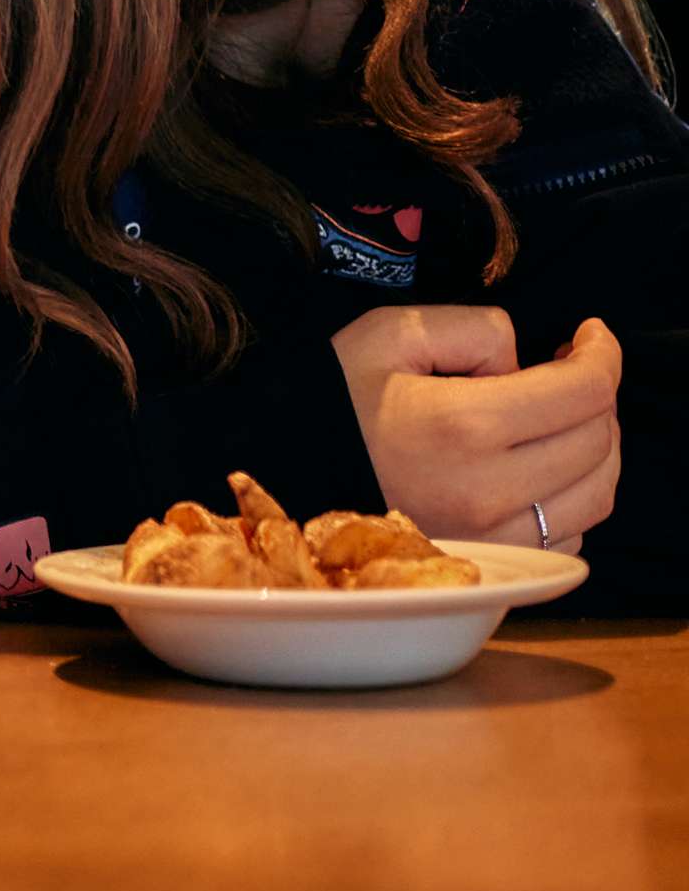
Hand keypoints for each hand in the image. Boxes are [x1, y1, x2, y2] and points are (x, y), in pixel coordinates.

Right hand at [334, 305, 620, 546]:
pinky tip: (543, 467)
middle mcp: (490, 489)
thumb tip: (521, 363)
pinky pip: (568, 534)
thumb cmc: (334, 397)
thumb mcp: (388, 334)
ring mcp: (494, 535)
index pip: (583, 392)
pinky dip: (573, 496)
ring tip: (566, 417)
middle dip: (598, 397)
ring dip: (597, 448)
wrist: (287, 466)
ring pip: (596, 494)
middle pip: (598, 442)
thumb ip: (471, 329)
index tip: (591, 333)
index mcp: (465, 424)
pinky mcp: (490, 561)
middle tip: (569, 369)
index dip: (603, 354)